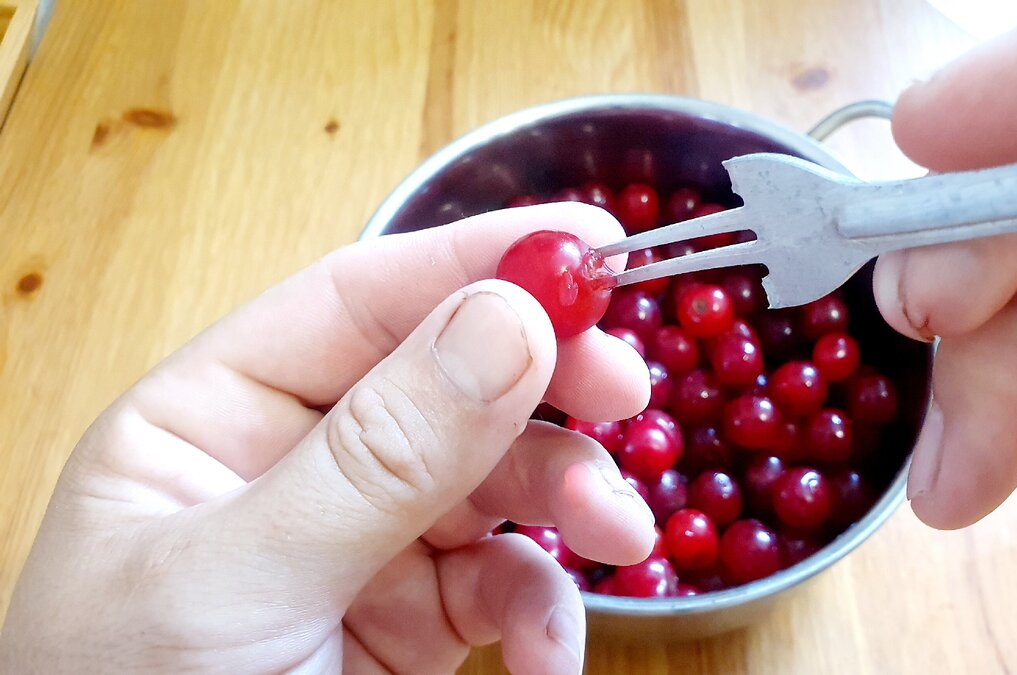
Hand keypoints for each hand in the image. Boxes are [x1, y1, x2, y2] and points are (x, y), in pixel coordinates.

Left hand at [0, 203, 655, 673]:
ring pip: (496, 482)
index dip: (476, 260)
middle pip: (448, 380)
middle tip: (626, 390)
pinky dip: (544, 613)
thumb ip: (377, 456)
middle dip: (545, 383)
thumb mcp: (240, 583)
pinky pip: (504, 588)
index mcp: (211, 419)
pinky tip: (545, 654)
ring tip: (618, 531)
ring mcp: (360, 545)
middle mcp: (293, 467)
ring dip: (569, 499)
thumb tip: (507, 320)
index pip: (358, 302)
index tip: (589, 248)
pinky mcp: (411, 623)